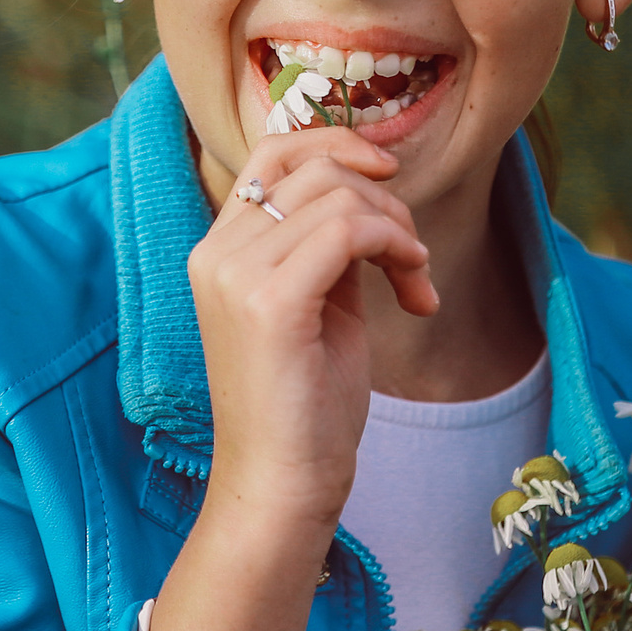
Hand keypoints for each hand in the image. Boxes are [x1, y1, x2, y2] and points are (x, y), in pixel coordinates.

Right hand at [190, 126, 437, 526]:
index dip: (338, 144)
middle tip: (413, 260)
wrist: (282, 486)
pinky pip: (348, 231)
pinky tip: (413, 293)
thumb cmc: (306, 406)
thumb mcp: (318, 303)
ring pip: (339, 197)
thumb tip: (372, 191)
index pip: (273, 150)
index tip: (390, 174)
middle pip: (316, 168)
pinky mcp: (269, 302)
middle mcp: (216, 252)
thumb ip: (328, 245)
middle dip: (384, 200)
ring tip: (414, 285)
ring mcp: (236, 275)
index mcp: (219, 249)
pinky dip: (395, 248)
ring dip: (398, 231)